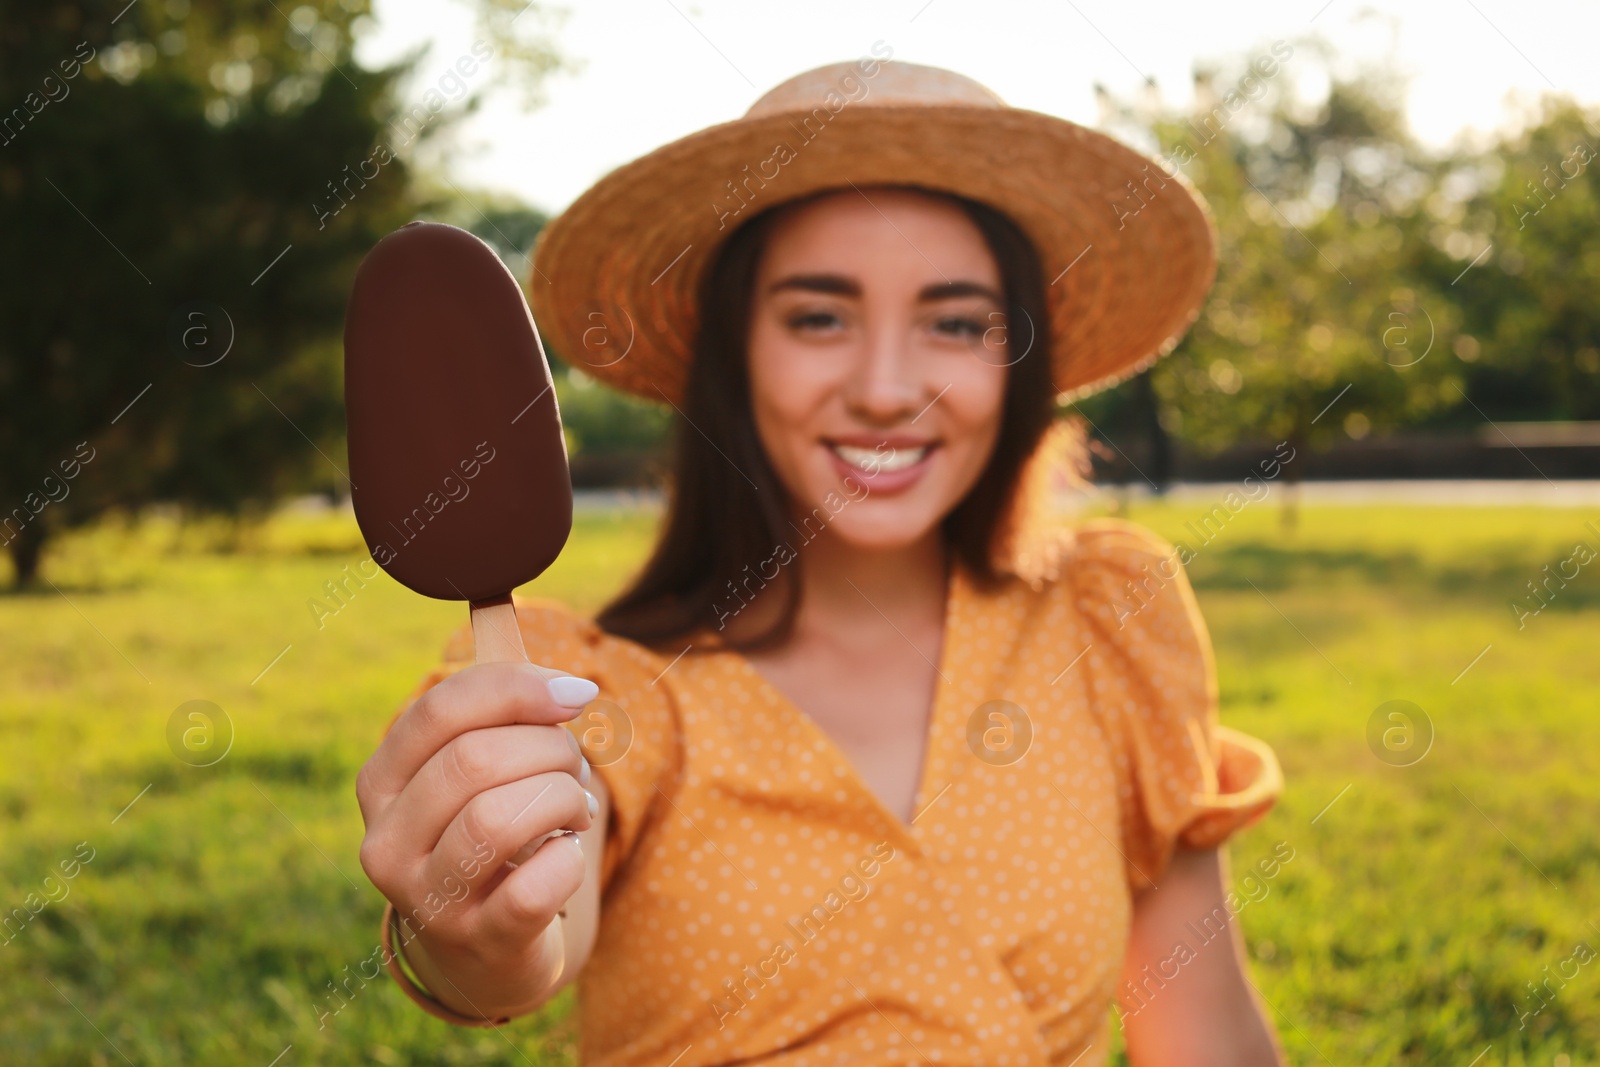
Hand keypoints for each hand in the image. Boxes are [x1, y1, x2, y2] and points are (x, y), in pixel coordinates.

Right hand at [355, 661, 598, 1018]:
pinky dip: (569, 859)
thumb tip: (498, 599)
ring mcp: (425, 897)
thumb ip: (491, 694)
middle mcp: (385, 841)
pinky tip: (567, 854)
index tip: (576, 692)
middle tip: (574, 765)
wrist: (490, 948)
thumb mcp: (482, 764)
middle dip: (548, 750)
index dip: (518, 689)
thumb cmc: (494, 831)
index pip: (440, 709)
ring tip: (574, 807)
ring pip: (499, 818)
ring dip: (561, 799)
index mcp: (380, 782)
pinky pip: (535, 885)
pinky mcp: (476, 940)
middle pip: (474, 760)